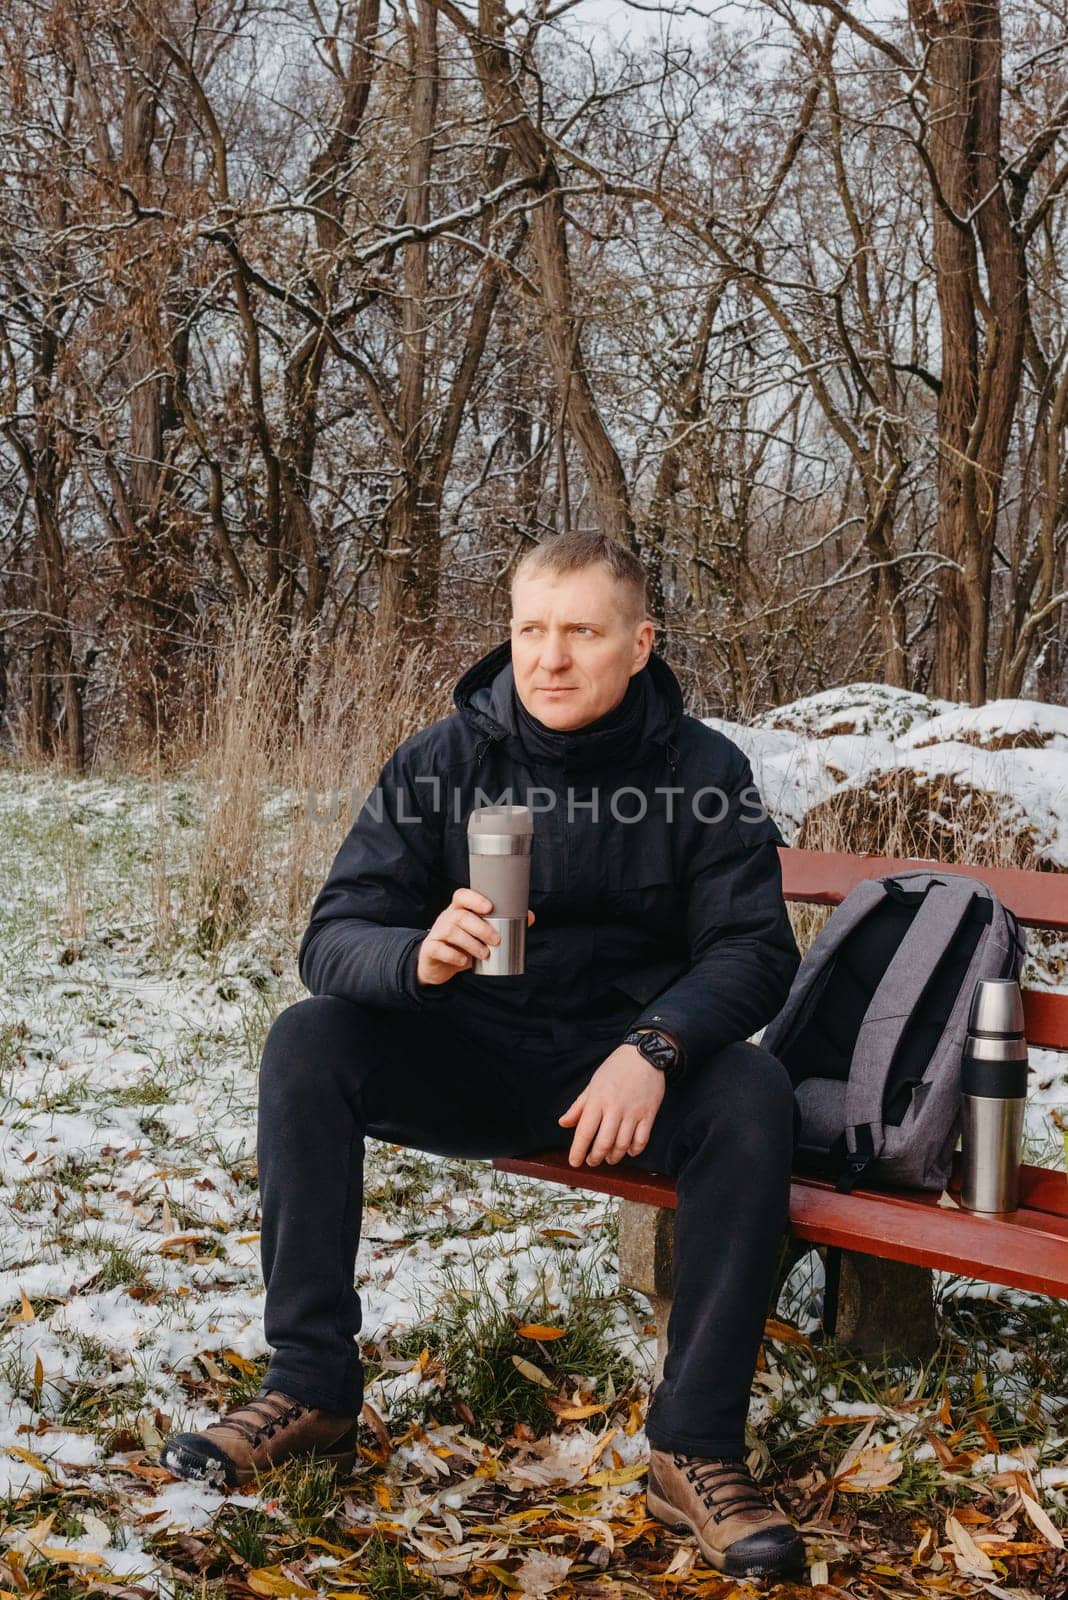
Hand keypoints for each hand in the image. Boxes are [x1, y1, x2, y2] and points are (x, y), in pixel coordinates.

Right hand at [416, 888, 535, 985]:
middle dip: (481, 928)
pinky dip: (453, 955)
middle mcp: (446, 918)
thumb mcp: (480, 935)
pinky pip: (439, 948)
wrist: (437, 965)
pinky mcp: (430, 949)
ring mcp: (437, 933)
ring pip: (452, 931)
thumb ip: (501, 926)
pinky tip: (464, 961)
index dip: (475, 899)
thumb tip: (530, 916)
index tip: (490, 908)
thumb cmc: (463, 945)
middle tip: (496, 940)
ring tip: (485, 953)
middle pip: (461, 915)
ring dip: (471, 943)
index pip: (462, 896)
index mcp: (459, 910)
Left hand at [557, 1043, 665, 1166]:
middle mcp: (615, 1108)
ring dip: (614, 1156)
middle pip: (603, 1143)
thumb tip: (563, 1123)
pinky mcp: (649, 1114)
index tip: (574, 1162)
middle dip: (595, 1157)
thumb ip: (578, 1106)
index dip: (578, 1150)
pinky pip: (641, 1140)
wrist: (644, 1054)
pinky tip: (628, 1151)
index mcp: (598, 1100)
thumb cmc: (616, 1068)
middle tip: (592, 1161)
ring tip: (608, 1158)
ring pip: (622, 1145)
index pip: (584, 1131)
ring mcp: (633, 1112)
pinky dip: (634, 1150)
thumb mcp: (593, 1084)